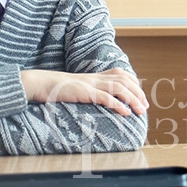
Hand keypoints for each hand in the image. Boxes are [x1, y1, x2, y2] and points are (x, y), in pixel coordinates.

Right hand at [20, 68, 148, 115]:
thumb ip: (91, 91)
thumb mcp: (79, 88)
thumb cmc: (58, 89)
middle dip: (138, 93)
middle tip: (145, 107)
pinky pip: (105, 97)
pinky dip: (118, 104)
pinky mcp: (84, 92)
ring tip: (140, 111)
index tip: (141, 97)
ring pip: (119, 88)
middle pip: (124, 79)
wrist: (42, 84)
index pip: (122, 74)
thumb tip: (102, 101)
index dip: (134, 84)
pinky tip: (125, 113)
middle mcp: (96, 77)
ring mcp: (90, 83)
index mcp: (95, 75)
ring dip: (133, 99)